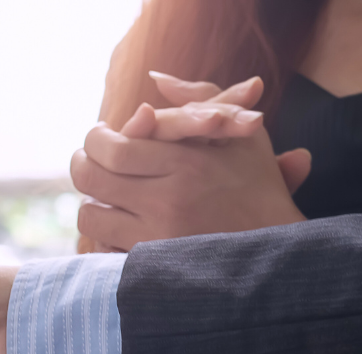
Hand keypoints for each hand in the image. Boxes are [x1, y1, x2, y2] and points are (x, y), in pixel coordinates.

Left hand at [72, 74, 308, 250]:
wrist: (278, 254)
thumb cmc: (260, 187)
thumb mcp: (242, 134)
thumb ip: (199, 98)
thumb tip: (155, 78)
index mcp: (186, 164)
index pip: (112, 148)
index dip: (96, 140)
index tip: (102, 136)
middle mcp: (168, 202)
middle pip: (91, 178)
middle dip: (83, 164)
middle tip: (90, 160)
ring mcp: (158, 238)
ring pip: (90, 215)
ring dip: (92, 202)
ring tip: (107, 194)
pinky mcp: (153, 268)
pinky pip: (102, 249)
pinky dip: (103, 234)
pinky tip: (118, 224)